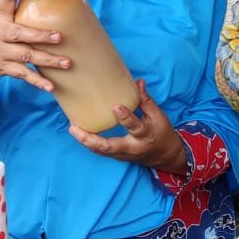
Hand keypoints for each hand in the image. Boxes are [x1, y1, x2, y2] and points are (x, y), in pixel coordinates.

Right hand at [0, 0, 63, 103]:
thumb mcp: (4, 15)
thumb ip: (20, 2)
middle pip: (19, 34)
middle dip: (39, 36)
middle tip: (58, 36)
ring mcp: (2, 53)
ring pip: (25, 57)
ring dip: (47, 60)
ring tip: (67, 62)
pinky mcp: (6, 68)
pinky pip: (23, 75)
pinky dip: (38, 81)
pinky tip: (51, 86)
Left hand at [69, 80, 187, 174]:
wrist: (165, 156)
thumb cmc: (161, 132)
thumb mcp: (158, 116)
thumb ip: (145, 100)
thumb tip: (138, 82)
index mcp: (145, 135)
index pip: (134, 126)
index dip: (125, 117)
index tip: (116, 107)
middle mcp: (132, 147)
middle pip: (108, 146)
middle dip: (90, 139)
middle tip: (74, 128)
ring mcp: (123, 154)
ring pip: (101, 151)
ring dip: (85, 141)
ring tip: (72, 129)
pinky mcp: (117, 156)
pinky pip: (101, 151)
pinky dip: (89, 143)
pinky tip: (79, 134)